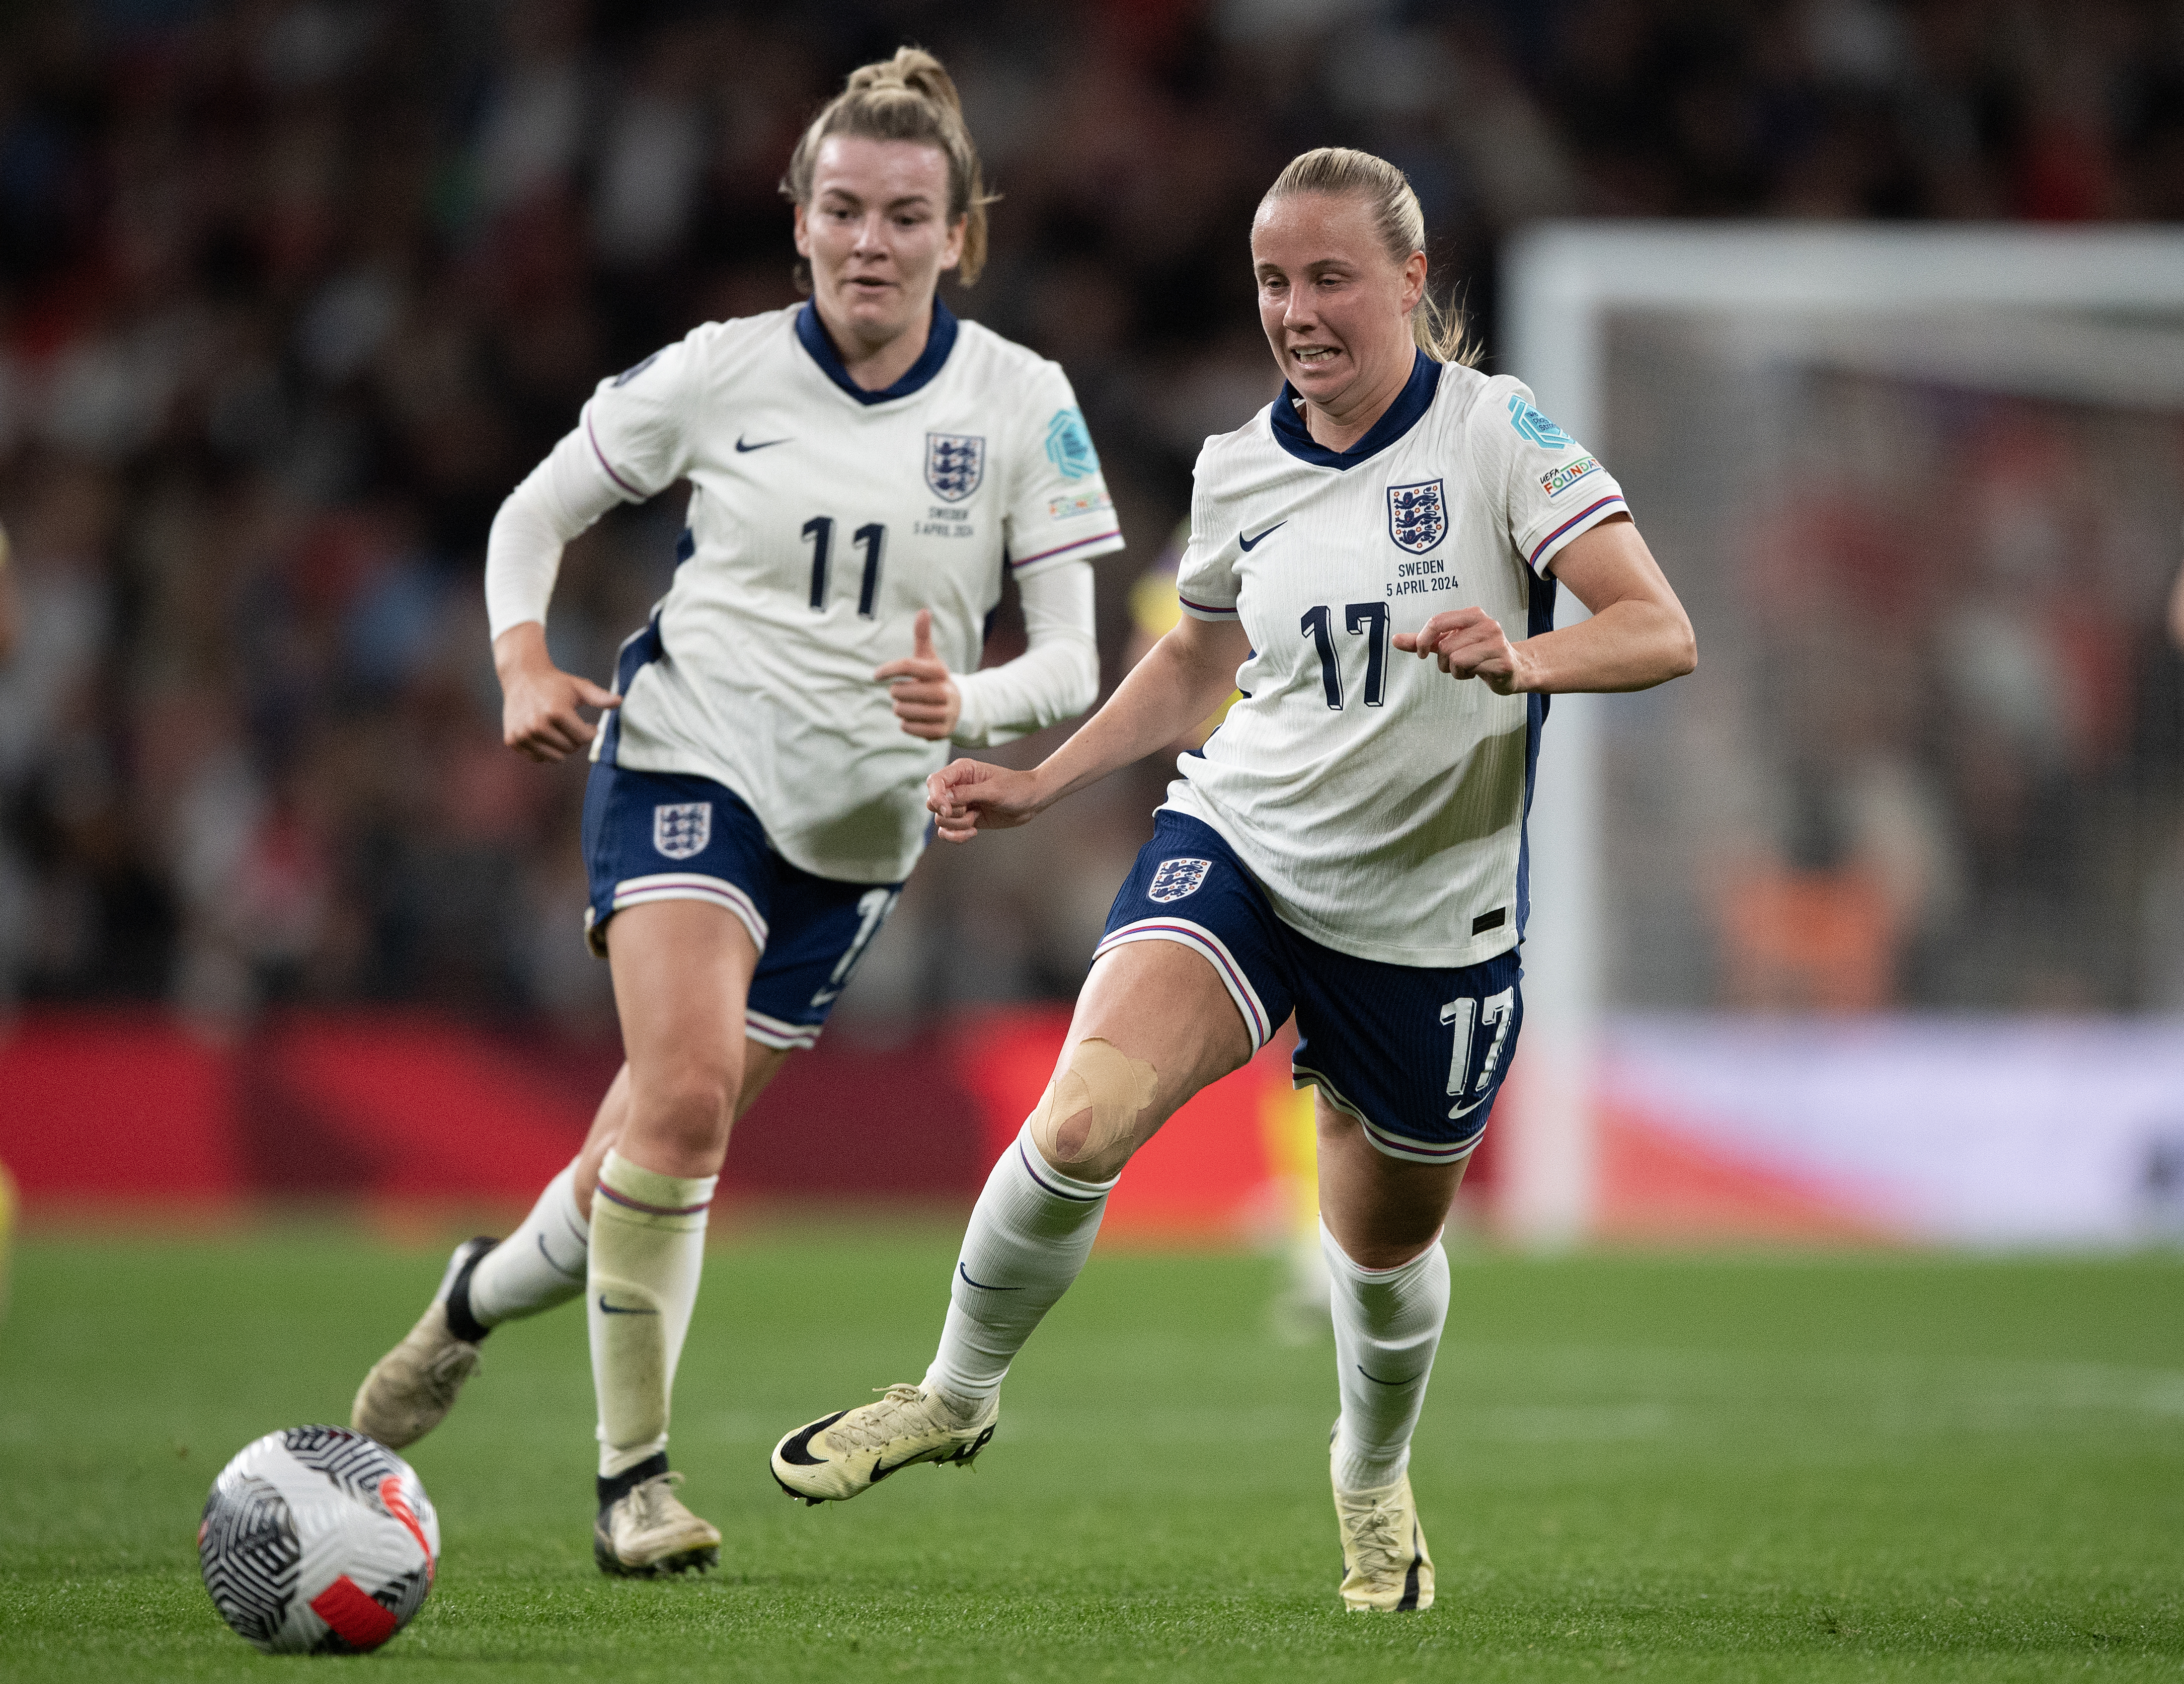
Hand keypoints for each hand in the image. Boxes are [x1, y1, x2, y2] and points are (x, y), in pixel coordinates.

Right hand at [493, 623, 619, 761]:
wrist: (521, 676)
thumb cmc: (554, 682)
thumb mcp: (579, 687)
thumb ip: (600, 697)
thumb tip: (620, 701)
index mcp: (556, 712)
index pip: (583, 738)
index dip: (591, 732)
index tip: (591, 726)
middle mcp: (537, 725)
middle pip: (570, 749)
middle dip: (576, 739)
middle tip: (572, 726)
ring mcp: (523, 734)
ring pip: (555, 757)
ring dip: (561, 747)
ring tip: (559, 730)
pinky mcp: (512, 740)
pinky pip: (538, 758)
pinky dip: (545, 750)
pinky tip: (544, 733)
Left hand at [873, 608, 960, 739]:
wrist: (959, 707)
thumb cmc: (934, 679)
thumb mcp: (929, 658)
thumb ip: (923, 636)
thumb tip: (923, 610)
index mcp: (939, 671)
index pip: (907, 666)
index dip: (888, 670)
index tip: (875, 676)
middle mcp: (944, 691)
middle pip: (901, 692)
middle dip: (896, 693)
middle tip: (903, 693)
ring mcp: (944, 712)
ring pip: (903, 711)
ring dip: (900, 710)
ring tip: (909, 706)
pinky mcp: (941, 732)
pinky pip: (909, 728)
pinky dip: (907, 725)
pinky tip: (914, 719)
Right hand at [926, 758, 1047, 842]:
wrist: (1031, 802)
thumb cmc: (1016, 789)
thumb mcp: (994, 790)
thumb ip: (967, 793)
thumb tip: (943, 799)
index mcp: (961, 771)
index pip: (934, 782)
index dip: (936, 796)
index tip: (948, 810)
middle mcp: (956, 786)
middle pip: (933, 803)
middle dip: (950, 813)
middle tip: (969, 812)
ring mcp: (959, 804)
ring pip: (940, 820)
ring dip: (959, 825)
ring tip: (977, 818)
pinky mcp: (964, 819)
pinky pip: (947, 832)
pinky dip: (957, 836)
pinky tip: (973, 833)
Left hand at [1394, 607, 1528, 694]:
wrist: (1514, 667)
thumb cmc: (1479, 653)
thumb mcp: (1449, 643)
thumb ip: (1423, 641)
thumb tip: (1395, 639)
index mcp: (1473, 615)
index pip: (1437, 621)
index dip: (1422, 639)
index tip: (1421, 652)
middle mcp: (1486, 625)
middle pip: (1445, 645)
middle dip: (1443, 661)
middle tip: (1454, 664)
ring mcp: (1496, 643)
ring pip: (1455, 659)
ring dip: (1454, 670)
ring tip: (1468, 668)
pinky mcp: (1502, 662)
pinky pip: (1469, 669)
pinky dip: (1465, 676)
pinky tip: (1478, 672)